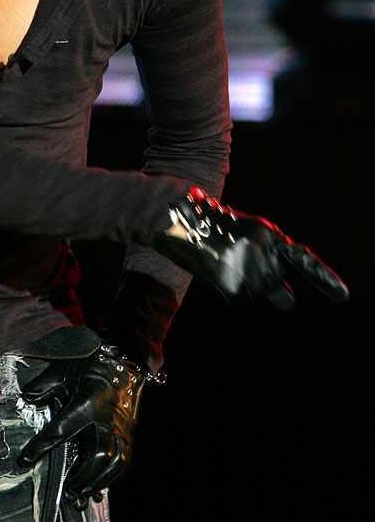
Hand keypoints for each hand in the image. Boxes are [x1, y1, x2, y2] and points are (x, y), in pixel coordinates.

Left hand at [17, 346, 149, 509]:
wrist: (124, 356)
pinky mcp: (129, 431)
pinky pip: (124, 460)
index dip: (40, 447)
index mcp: (87, 402)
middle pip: (98, 456)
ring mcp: (122, 426)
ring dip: (98, 481)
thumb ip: (42, 386)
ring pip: (115, 462)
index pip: (60, 431)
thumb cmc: (90, 362)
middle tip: (66, 490)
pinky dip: (112, 477)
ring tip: (81, 494)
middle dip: (81, 477)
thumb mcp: (62, 369)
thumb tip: (26, 400)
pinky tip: (99, 487)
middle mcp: (107, 418)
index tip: (25, 459)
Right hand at [153, 187, 348, 308]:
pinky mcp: (234, 290)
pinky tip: (213, 269)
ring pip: (257, 294)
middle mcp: (265, 257)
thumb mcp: (251, 239)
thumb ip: (273, 267)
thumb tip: (290, 303)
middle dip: (263, 281)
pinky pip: (238, 297)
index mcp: (271, 237)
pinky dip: (226, 288)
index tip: (344, 297)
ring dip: (240, 283)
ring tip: (220, 259)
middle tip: (233, 257)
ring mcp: (249, 274)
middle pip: (277, 286)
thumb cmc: (216, 226)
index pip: (303, 261)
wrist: (177, 218)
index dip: (323, 279)